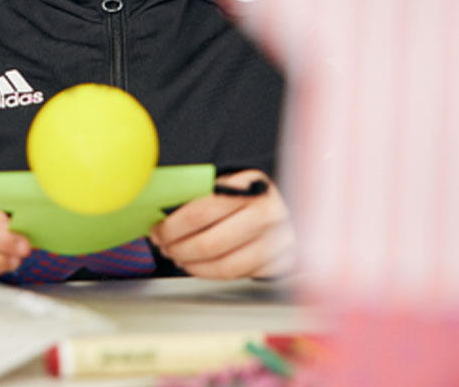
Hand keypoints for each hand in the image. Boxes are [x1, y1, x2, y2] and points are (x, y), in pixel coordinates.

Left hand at [149, 170, 294, 279]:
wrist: (299, 200)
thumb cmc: (252, 193)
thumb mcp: (231, 181)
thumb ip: (202, 193)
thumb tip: (161, 210)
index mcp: (251, 186)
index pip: (201, 210)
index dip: (173, 225)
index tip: (158, 229)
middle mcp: (268, 215)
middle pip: (210, 243)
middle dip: (178, 248)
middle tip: (164, 246)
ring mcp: (278, 242)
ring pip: (223, 266)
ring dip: (192, 265)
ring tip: (178, 257)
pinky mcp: (281, 264)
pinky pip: (238, 276)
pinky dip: (212, 273)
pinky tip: (200, 265)